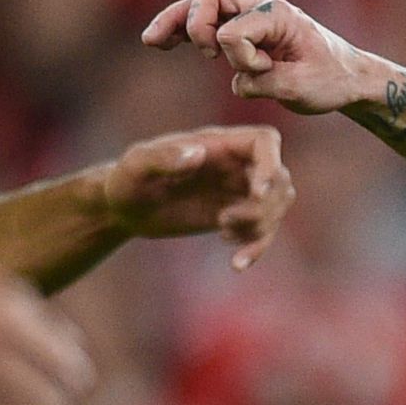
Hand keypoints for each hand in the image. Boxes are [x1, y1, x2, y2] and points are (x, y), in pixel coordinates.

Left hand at [100, 125, 296, 267]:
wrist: (125, 208)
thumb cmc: (126, 180)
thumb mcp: (136, 166)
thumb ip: (162, 157)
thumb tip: (198, 154)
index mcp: (216, 144)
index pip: (264, 141)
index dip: (271, 164)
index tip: (256, 192)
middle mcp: (234, 164)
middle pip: (280, 178)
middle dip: (263, 206)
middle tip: (225, 219)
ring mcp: (237, 190)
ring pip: (278, 204)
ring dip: (260, 226)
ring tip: (223, 232)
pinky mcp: (236, 215)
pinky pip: (264, 230)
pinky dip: (257, 247)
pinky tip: (237, 263)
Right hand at [141, 0, 379, 119]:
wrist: (348, 75)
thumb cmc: (332, 79)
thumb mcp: (304, 88)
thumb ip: (267, 84)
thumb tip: (238, 81)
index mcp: (278, 14)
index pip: (235, 30)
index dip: (241, 58)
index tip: (267, 71)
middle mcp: (259, 7)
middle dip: (196, 25)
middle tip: (207, 56)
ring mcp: (248, 16)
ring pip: (199, 6)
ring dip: (175, 22)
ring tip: (152, 41)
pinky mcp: (242, 30)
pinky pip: (203, 22)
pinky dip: (181, 30)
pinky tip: (159, 42)